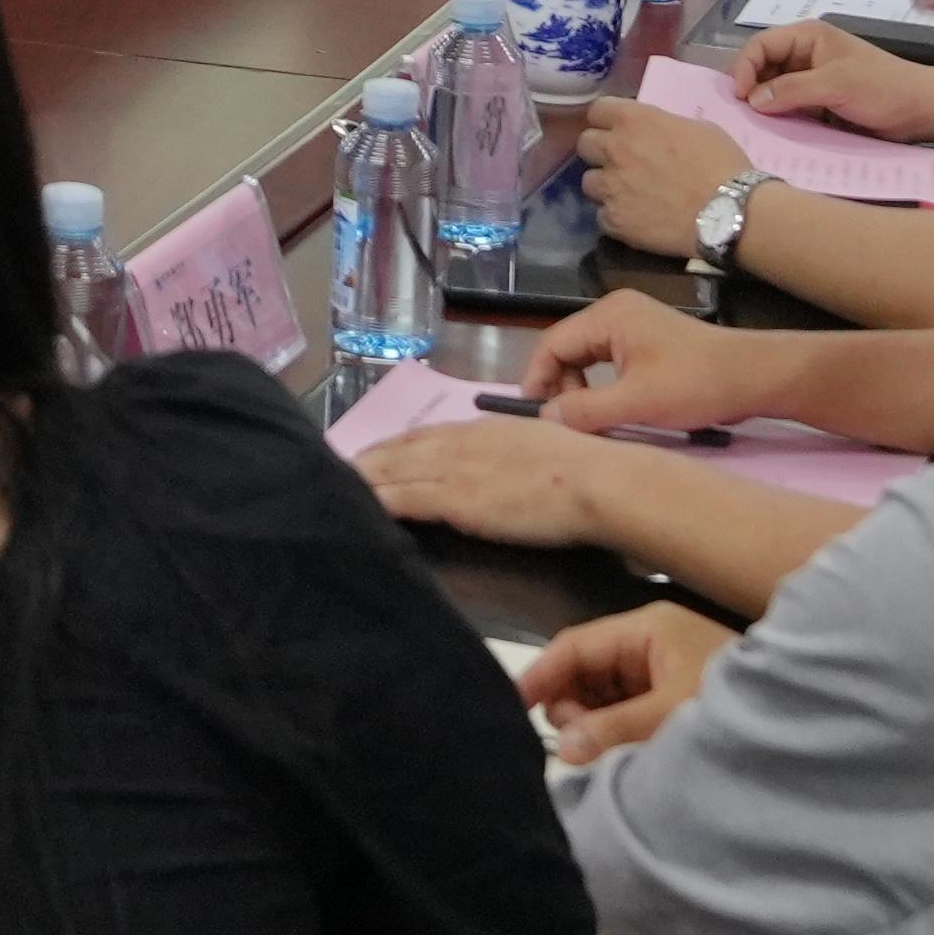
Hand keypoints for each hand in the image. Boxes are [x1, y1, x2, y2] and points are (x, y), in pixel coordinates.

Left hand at [351, 416, 617, 547]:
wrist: (597, 482)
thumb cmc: (585, 467)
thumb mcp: (540, 442)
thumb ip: (511, 450)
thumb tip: (499, 464)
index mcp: (485, 429)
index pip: (427, 435)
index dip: (395, 445)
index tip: (373, 453)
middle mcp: (463, 443)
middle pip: (402, 450)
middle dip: (369, 460)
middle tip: (336, 469)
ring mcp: (457, 470)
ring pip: (396, 472)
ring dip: (364, 479)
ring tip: (336, 486)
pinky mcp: (457, 501)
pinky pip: (406, 499)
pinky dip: (380, 500)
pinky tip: (360, 505)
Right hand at [518, 601, 742, 760]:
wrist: (812, 719)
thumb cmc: (739, 704)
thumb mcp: (670, 714)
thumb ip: (612, 729)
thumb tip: (561, 746)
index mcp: (648, 629)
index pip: (574, 645)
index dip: (540, 675)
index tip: (510, 708)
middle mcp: (652, 645)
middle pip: (586, 672)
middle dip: (573, 709)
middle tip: (580, 747)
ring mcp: (665, 672)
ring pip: (605, 697)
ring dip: (596, 727)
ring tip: (610, 755)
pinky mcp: (676, 699)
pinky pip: (628, 714)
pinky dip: (618, 735)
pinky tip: (625, 756)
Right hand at [520, 290, 803, 437]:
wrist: (755, 377)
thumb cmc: (696, 384)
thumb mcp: (636, 403)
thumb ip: (584, 411)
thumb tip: (544, 418)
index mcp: (609, 315)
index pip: (552, 344)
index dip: (536, 379)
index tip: (532, 416)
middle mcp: (616, 312)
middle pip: (567, 349)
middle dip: (560, 387)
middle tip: (563, 424)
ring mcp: (634, 325)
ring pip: (587, 358)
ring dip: (581, 390)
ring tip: (586, 423)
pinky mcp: (649, 342)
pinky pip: (608, 363)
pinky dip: (601, 387)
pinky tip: (608, 412)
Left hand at [571, 94, 749, 257]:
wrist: (728, 213)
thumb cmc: (721, 164)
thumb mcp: (697, 129)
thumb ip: (664, 126)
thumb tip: (654, 133)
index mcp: (634, 121)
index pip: (597, 110)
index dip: (607, 119)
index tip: (618, 129)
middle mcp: (613, 150)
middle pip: (585, 144)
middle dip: (601, 151)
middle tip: (621, 162)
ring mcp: (609, 187)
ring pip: (589, 182)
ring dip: (605, 185)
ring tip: (628, 194)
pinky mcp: (613, 220)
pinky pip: (602, 215)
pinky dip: (616, 216)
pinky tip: (636, 219)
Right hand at [733, 21, 933, 142]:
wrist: (919, 113)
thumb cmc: (883, 88)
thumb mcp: (837, 84)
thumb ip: (792, 90)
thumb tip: (752, 100)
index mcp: (807, 37)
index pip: (760, 45)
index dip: (745, 68)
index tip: (740, 97)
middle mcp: (803, 56)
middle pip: (762, 69)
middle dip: (750, 89)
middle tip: (742, 116)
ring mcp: (809, 82)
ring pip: (772, 93)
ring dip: (763, 108)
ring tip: (752, 128)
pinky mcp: (816, 106)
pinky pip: (787, 112)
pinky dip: (777, 121)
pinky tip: (770, 135)